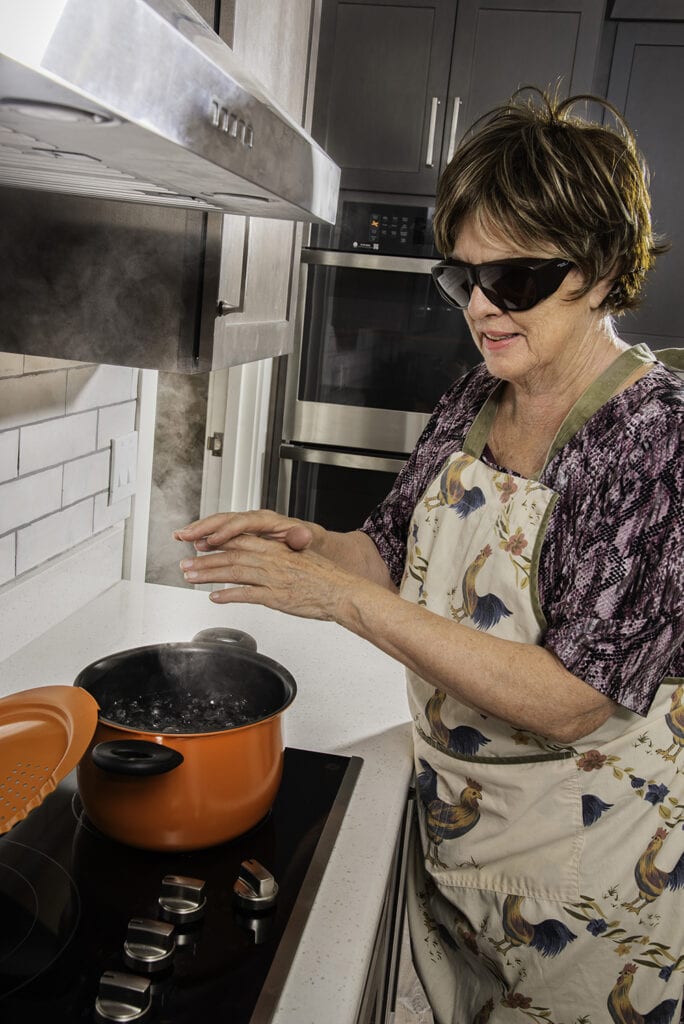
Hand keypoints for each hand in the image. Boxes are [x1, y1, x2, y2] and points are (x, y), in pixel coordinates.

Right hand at [174, 510, 316, 552]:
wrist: (304, 539)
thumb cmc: (302, 539)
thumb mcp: (305, 539)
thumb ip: (300, 537)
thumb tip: (301, 535)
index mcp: (266, 520)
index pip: (242, 523)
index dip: (226, 532)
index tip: (212, 541)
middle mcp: (251, 519)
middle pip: (224, 519)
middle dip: (203, 527)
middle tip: (186, 535)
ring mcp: (243, 525)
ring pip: (216, 523)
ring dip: (197, 529)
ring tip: (179, 536)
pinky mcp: (237, 533)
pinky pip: (216, 531)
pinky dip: (201, 535)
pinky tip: (188, 540)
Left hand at [178, 532, 356, 619]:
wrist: (342, 591)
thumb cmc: (325, 578)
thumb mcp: (299, 559)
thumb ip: (277, 557)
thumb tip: (260, 558)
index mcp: (275, 548)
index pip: (239, 541)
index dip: (216, 543)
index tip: (199, 546)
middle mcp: (271, 560)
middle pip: (230, 556)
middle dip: (204, 560)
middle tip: (185, 565)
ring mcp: (272, 577)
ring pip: (233, 572)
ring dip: (208, 574)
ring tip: (191, 578)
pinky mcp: (276, 596)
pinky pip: (246, 594)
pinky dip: (228, 595)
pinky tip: (215, 597)